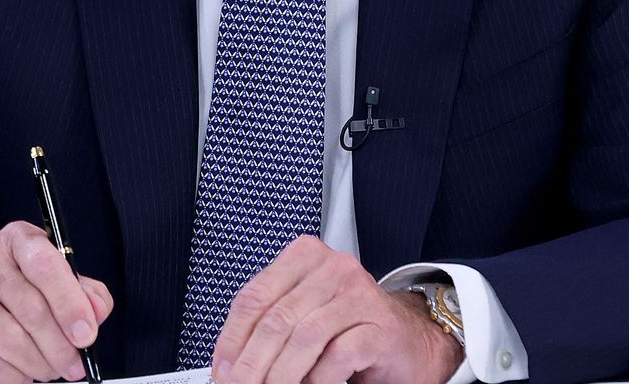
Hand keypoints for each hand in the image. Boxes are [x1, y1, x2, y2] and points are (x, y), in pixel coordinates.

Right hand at [0, 219, 115, 383]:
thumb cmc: (21, 301)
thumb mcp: (60, 289)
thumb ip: (85, 296)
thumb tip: (95, 311)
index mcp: (17, 240)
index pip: (44, 263)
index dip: (69, 303)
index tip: (85, 334)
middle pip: (29, 306)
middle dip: (59, 346)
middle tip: (73, 365)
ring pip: (9, 337)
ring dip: (38, 363)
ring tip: (48, 369)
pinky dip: (13, 375)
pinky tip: (21, 373)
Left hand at [212, 236, 462, 383]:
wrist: (407, 341)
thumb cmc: (350, 326)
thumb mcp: (303, 314)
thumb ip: (269, 325)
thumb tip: (230, 362)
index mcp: (304, 257)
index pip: (254, 296)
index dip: (232, 338)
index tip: (221, 368)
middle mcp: (333, 268)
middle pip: (276, 319)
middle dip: (252, 363)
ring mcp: (360, 295)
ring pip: (305, 337)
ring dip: (280, 374)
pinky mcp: (380, 327)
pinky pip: (338, 355)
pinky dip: (317, 378)